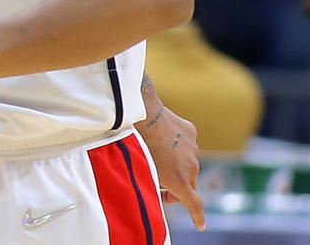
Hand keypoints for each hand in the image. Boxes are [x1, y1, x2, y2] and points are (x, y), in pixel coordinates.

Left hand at [137, 103, 203, 230]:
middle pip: (189, 183)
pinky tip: (161, 136)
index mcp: (180, 180)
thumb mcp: (145, 172)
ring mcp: (193, 148)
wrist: (142, 113)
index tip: (200, 225)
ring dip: (177, 162)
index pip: (195, 205)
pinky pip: (186, 143)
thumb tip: (157, 192)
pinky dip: (177, 144)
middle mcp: (191, 166)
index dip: (197, 217)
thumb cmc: (138, 145)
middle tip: (161, 184)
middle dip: (178, 187)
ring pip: (187, 161)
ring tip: (156, 152)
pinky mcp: (191, 132)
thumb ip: (155, 185)